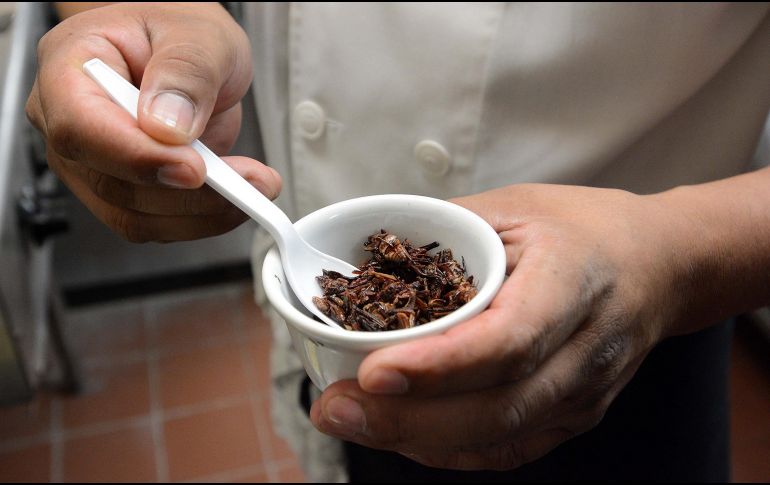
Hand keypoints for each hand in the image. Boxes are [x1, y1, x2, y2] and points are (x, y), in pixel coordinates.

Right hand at [26, 3, 280, 241]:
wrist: (184, 49)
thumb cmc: (178, 32)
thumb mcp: (198, 34)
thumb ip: (186, 72)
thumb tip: (169, 126)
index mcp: (70, 67)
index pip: (80, 128)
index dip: (137, 157)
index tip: (194, 168)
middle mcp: (72, 122)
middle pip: (112, 183)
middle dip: (188, 194)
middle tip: (249, 181)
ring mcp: (95, 163)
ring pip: (136, 216)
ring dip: (203, 212)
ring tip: (255, 186)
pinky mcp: (126, 191)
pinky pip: (158, 223)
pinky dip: (203, 218)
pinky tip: (236, 196)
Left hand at [310, 183, 696, 469]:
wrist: (656, 265)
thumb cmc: (581, 229)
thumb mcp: (513, 207)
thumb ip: (444, 233)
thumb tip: (366, 260)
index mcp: (575, 283)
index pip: (510, 340)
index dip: (439, 365)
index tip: (371, 371)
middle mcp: (587, 351)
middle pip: (498, 407)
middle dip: (407, 418)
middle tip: (334, 409)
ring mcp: (584, 394)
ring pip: (497, 437)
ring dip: (414, 438)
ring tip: (349, 419)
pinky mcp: (573, 416)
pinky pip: (506, 447)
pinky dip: (446, 448)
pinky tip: (399, 432)